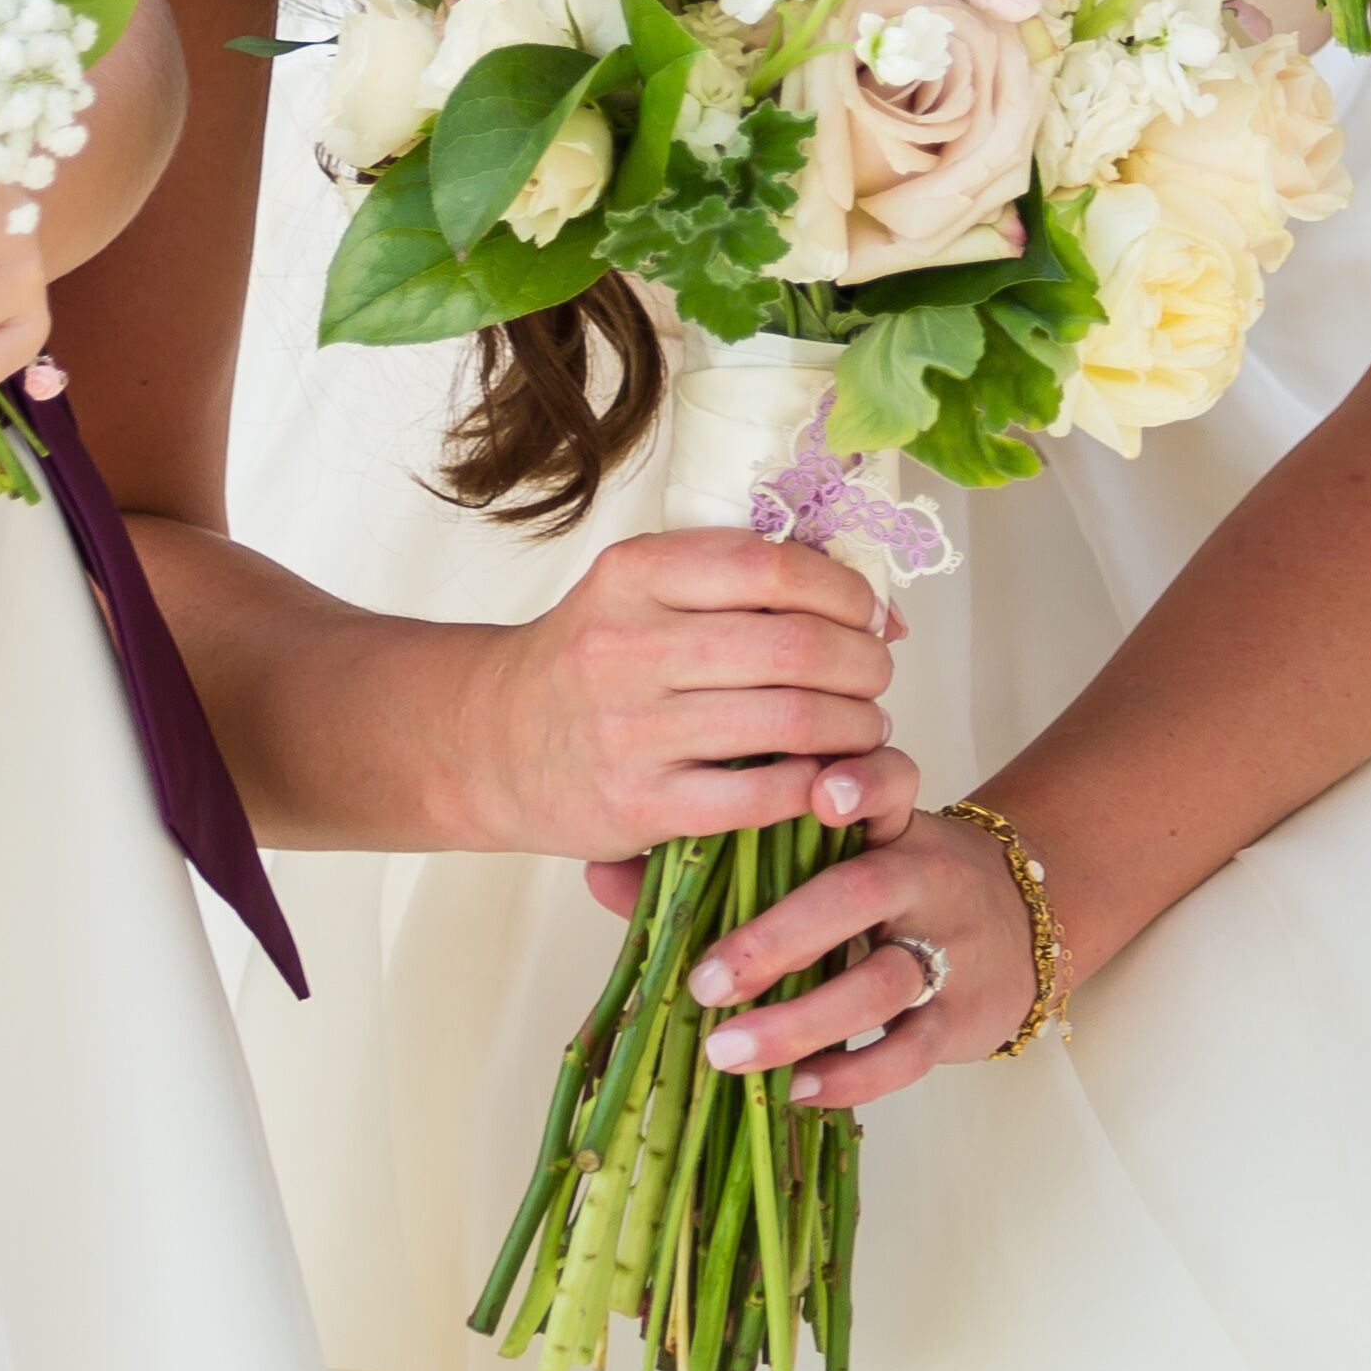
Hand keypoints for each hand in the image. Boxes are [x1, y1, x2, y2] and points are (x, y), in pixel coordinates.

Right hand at [473, 531, 900, 863]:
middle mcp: (628, 644)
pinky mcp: (639, 804)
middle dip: (863, 663)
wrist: (492, 743)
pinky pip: (761, 796)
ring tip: (864, 726)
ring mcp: (632, 729)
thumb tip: (878, 606)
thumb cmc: (590, 661)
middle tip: (876, 676)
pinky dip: (812, 785)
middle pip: (795, 646)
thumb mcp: (641, 592)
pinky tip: (822, 776)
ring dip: (854, 726)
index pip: (771, 566)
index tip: (872, 613)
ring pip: (790, 721)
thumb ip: (739, 585)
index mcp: (635, 573)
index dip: (846, 590)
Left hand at [652, 781, 1031, 1112]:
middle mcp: (925, 876)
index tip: (817, 793)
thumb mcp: (824, 856)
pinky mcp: (963, 1015)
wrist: (1018, 925)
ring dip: (800, 1021)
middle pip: (864, 892)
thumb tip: (601, 873)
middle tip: (704, 980)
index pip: (890, 783)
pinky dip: (851, 1074)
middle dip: (779, 936)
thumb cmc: (886, 885)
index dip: (861, 782)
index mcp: (888, 822)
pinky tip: (796, 1089)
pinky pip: (909, 1049)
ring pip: (882, 981)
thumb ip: (721, 858)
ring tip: (727, 1052)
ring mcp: (949, 948)